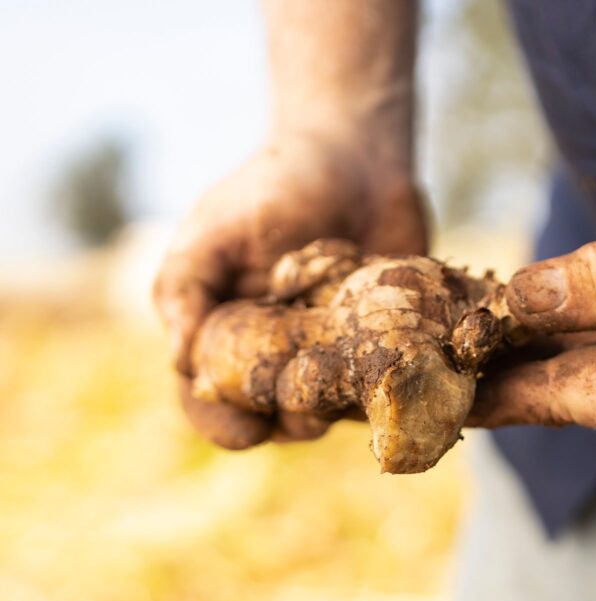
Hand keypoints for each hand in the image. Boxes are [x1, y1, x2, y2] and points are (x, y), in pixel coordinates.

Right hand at [154, 131, 426, 446]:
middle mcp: (277, 352)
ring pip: (330, 409)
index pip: (210, 398)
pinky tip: (395, 384)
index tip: (245, 430)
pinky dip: (388, 391)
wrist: (356, 156)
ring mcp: (333, 351)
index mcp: (225, 333)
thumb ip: (186, 289)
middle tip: (303, 415)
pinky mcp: (385, 342)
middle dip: (285, 423)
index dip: (223, 422)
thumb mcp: (215, 229)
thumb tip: (181, 362)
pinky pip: (386, 382)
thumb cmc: (274, 187)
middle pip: (273, 415)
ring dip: (337, 413)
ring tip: (346, 398)